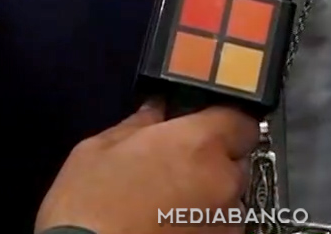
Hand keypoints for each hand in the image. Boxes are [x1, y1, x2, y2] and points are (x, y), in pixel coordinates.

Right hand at [36, 100, 259, 233]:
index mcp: (199, 144)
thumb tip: (157, 109)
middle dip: (215, 161)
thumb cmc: (89, 202)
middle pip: (237, 162)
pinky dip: (204, 224)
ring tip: (170, 204)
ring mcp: (226, 222)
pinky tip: (172, 226)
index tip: (205, 126)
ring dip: (210, 196)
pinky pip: (221, 227)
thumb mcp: (100, 149)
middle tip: (178, 167)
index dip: (225, 122)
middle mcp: (223, 181)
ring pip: (230, 199)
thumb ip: (139, 124)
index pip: (241, 121)